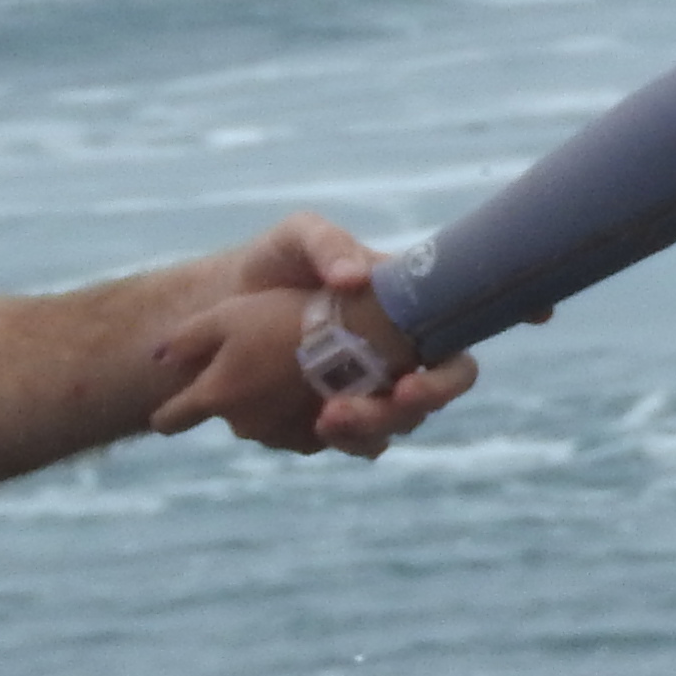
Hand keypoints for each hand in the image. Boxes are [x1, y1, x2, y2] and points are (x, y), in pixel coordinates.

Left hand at [149, 215, 476, 456]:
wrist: (224, 299)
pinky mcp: (332, 416)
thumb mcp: (298, 236)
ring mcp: (365, 392)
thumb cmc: (276, 259)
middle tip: (350, 407)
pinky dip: (337, 439)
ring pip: (386, 428)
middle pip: (421, 404)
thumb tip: (354, 278)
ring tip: (325, 418)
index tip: (407, 384)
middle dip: (396, 414)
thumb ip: (327, 244)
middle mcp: (396, 359)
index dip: (444, 380)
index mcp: (405, 316)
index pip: (451, 356)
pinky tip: (310, 426)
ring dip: (363, 431)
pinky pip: (349, 440)